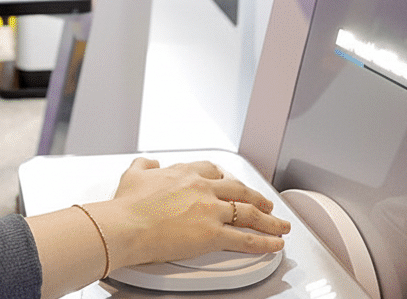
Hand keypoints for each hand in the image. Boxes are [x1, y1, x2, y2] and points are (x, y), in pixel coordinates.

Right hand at [99, 158, 288, 265]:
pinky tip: (274, 244)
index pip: (214, 171)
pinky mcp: (213, 234)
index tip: (232, 184)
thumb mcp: (133, 174)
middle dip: (256, 197)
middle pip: (239, 190)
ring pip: (249, 213)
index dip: (227, 179)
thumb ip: (144, 166)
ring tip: (280, 224)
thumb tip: (149, 162)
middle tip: (266, 204)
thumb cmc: (127, 206)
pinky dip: (264, 242)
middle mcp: (202, 188)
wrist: (126, 225)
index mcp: (184, 173)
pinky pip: (246, 238)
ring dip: (270, 219)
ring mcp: (210, 210)